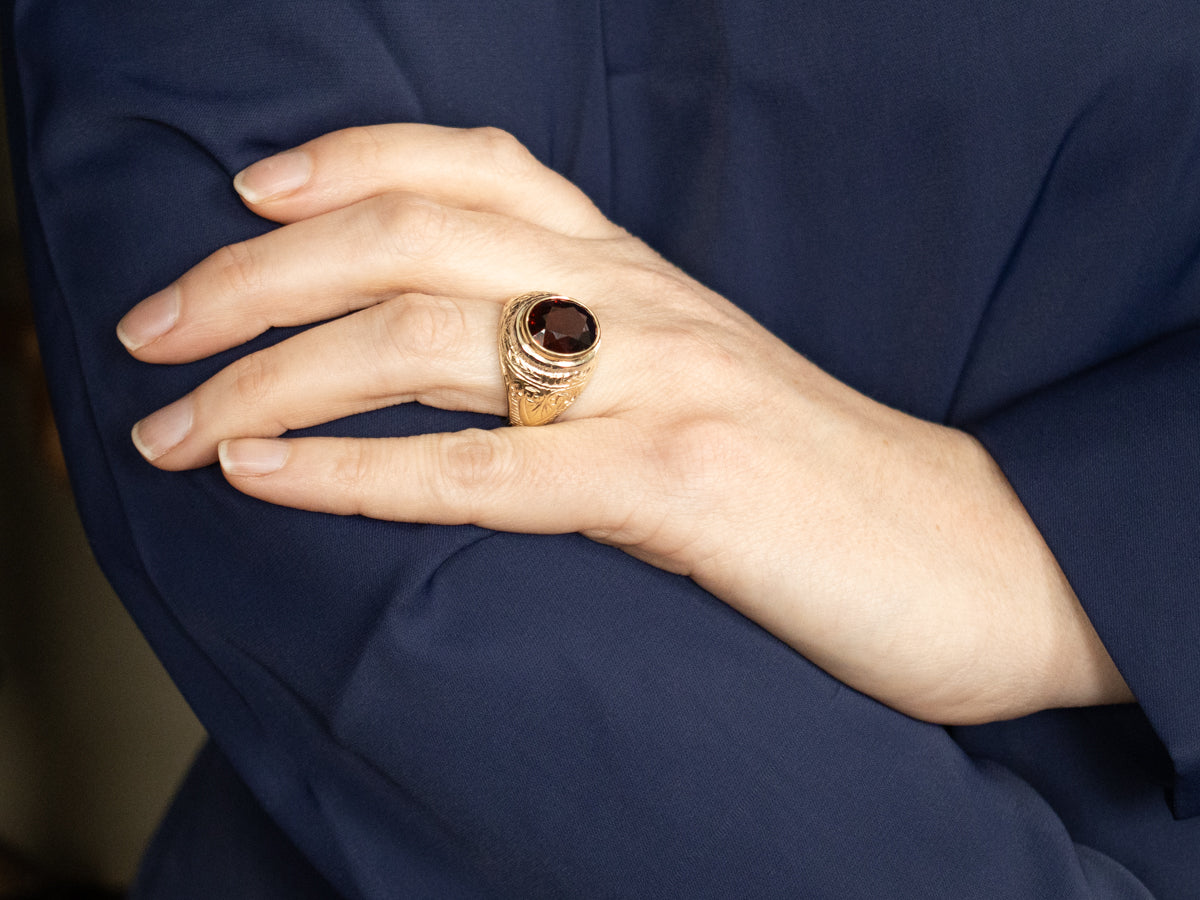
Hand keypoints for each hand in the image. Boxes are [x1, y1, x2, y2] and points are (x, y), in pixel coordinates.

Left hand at [118, 124, 1130, 723]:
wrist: (972, 556)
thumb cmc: (820, 487)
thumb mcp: (697, 390)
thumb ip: (592, 366)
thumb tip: (468, 386)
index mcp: (644, 276)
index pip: (477, 166)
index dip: (348, 161)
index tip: (250, 198)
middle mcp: (643, 304)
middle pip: (410, 240)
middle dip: (252, 280)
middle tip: (150, 328)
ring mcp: (662, 386)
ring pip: (424, 341)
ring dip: (270, 378)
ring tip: (171, 424)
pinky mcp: (681, 488)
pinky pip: (483, 470)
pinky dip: (355, 470)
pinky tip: (262, 476)